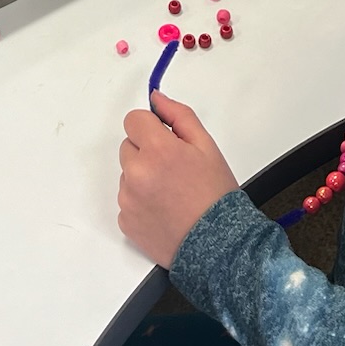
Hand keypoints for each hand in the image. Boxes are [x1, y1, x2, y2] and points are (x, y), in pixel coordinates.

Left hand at [116, 91, 241, 267]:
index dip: (151, 127)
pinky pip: (127, 199)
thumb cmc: (216, 197)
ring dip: (143, 176)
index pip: (133, 120)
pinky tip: (163, 209)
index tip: (165, 138)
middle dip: (147, 151)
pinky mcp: (125, 221)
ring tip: (172, 192)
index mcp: (157, 150)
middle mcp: (137, 173)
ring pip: (128, 173)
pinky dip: (140, 201)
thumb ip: (178, 115)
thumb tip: (156, 99)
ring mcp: (128, 199)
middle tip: (175, 169)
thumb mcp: (206, 146)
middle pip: (129, 146)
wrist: (219, 246)